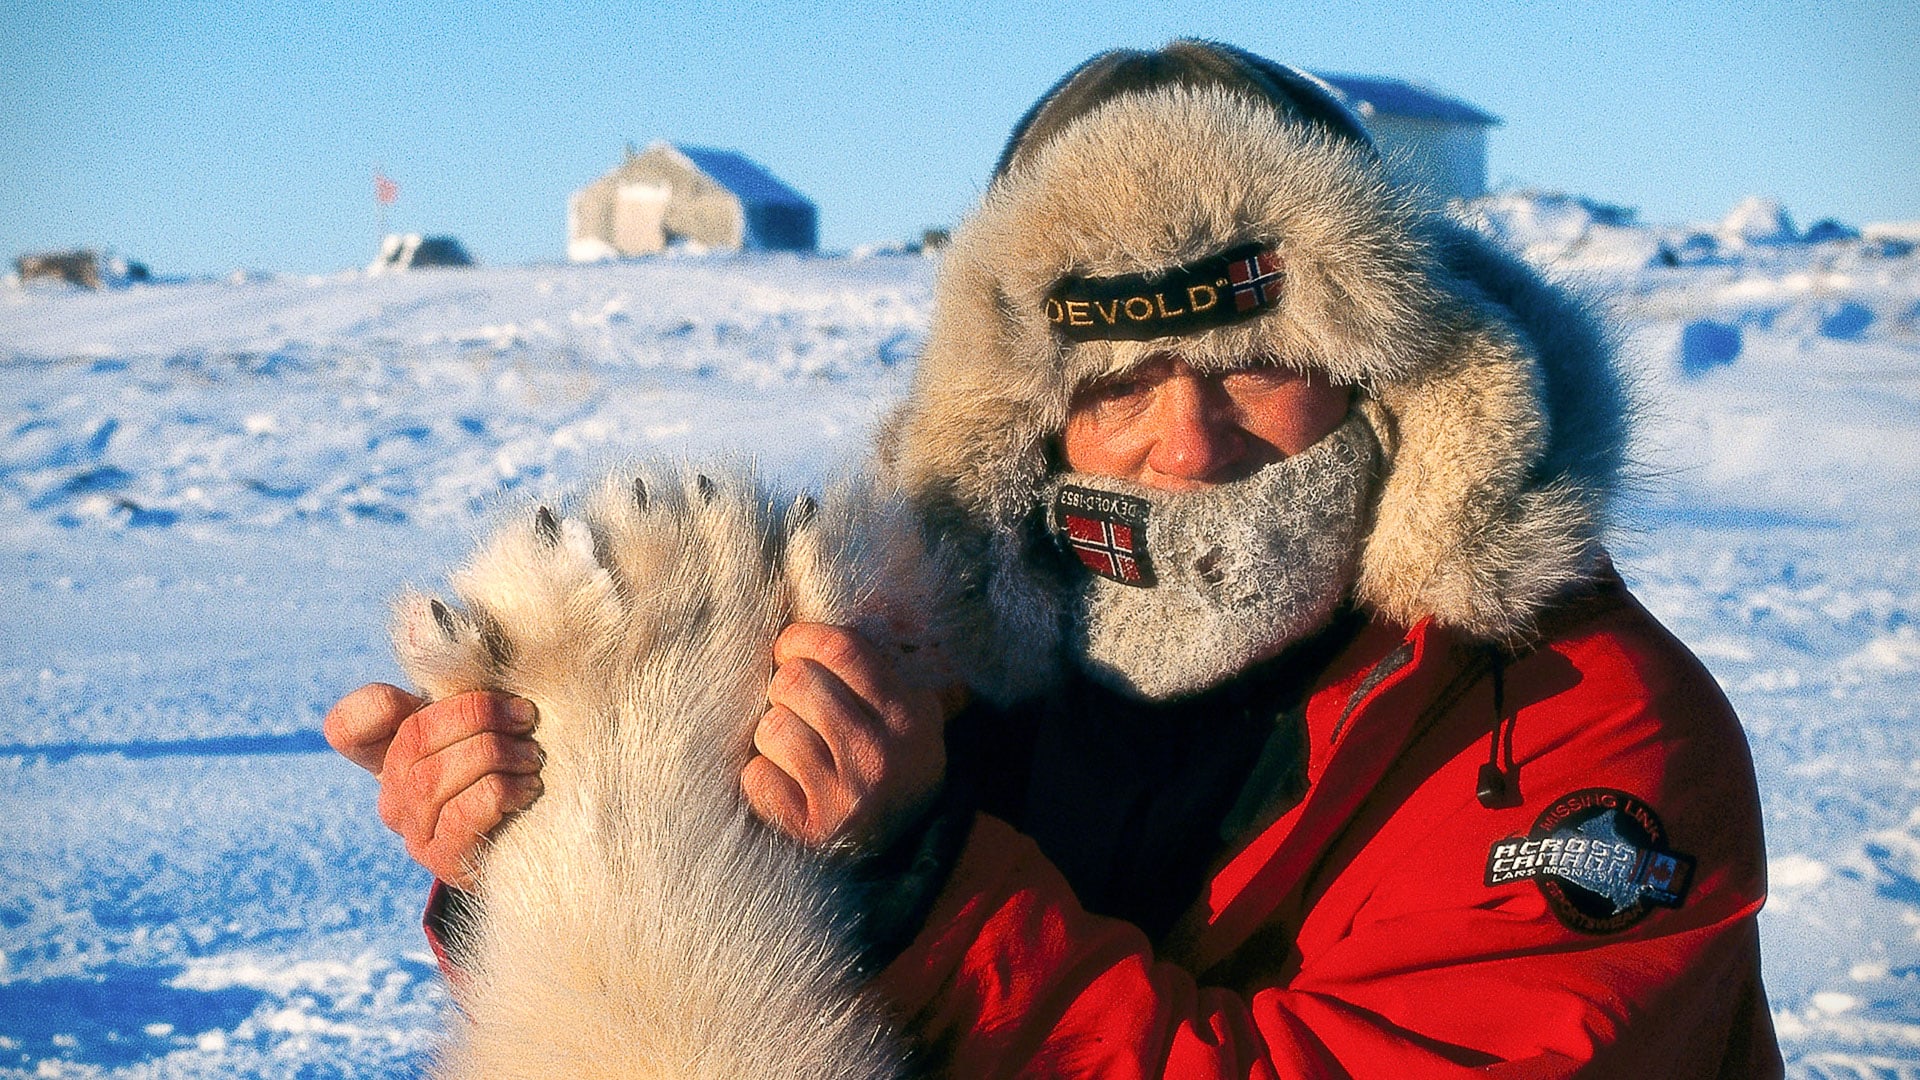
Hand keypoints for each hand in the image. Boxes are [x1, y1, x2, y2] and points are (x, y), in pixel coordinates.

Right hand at [323, 683, 542, 888]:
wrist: (540, 837)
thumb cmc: (513, 764)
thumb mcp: (489, 722)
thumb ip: (462, 683)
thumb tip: (431, 629)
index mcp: (393, 753)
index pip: (348, 727)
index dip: (369, 707)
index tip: (418, 692)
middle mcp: (393, 794)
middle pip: (412, 740)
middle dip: (476, 716)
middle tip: (525, 717)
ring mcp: (414, 831)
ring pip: (433, 779)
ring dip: (493, 755)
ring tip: (532, 755)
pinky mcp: (444, 861)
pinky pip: (461, 817)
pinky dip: (501, 792)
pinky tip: (528, 787)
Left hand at [742, 624, 959, 849]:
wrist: (899, 865)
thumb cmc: (896, 775)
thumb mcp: (918, 723)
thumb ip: (900, 672)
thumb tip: (895, 606)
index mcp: (909, 718)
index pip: (842, 649)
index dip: (802, 639)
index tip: (790, 648)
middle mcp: (879, 756)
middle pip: (796, 681)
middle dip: (785, 690)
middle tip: (794, 707)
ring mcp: (844, 797)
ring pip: (772, 727)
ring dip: (773, 737)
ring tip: (794, 753)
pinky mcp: (808, 832)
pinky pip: (757, 776)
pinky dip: (762, 778)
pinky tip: (785, 788)